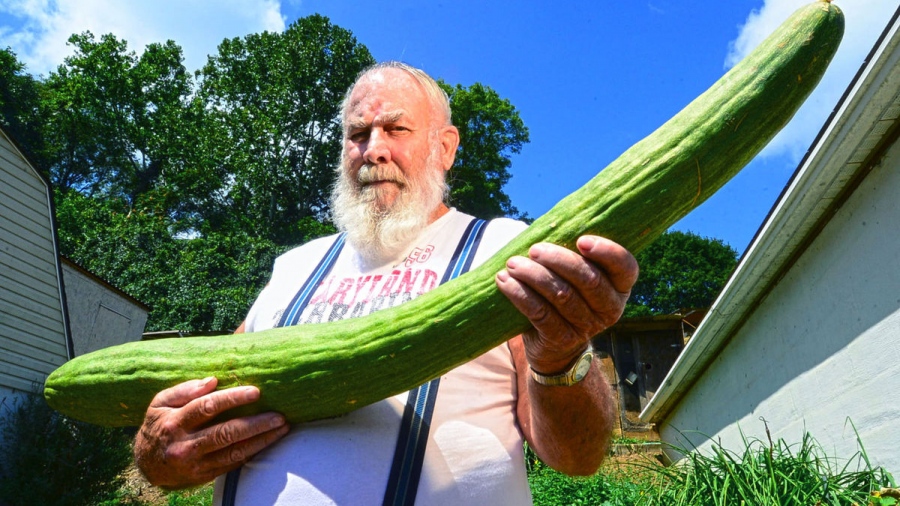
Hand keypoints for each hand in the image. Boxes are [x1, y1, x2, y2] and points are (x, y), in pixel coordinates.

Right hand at [133, 377, 289, 488]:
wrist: (147, 465)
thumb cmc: (159, 425)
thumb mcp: (160, 403)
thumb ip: (185, 390)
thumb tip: (212, 380)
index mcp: (175, 422)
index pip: (207, 407)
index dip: (233, 399)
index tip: (256, 391)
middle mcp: (185, 445)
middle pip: (225, 433)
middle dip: (256, 424)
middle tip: (279, 415)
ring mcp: (196, 463)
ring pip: (234, 452)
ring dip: (261, 440)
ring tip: (282, 428)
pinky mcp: (205, 475)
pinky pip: (233, 463)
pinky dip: (253, 452)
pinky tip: (269, 441)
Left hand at [496, 235, 637, 373]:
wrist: (554, 344)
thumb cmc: (565, 293)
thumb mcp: (576, 275)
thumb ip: (574, 252)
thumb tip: (551, 221)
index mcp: (620, 286)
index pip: (626, 266)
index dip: (607, 252)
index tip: (581, 240)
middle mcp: (610, 308)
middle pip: (589, 280)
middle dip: (559, 260)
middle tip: (535, 249)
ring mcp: (587, 326)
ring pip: (562, 296)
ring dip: (534, 276)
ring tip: (513, 263)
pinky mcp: (562, 339)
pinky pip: (540, 314)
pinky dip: (520, 295)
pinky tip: (504, 281)